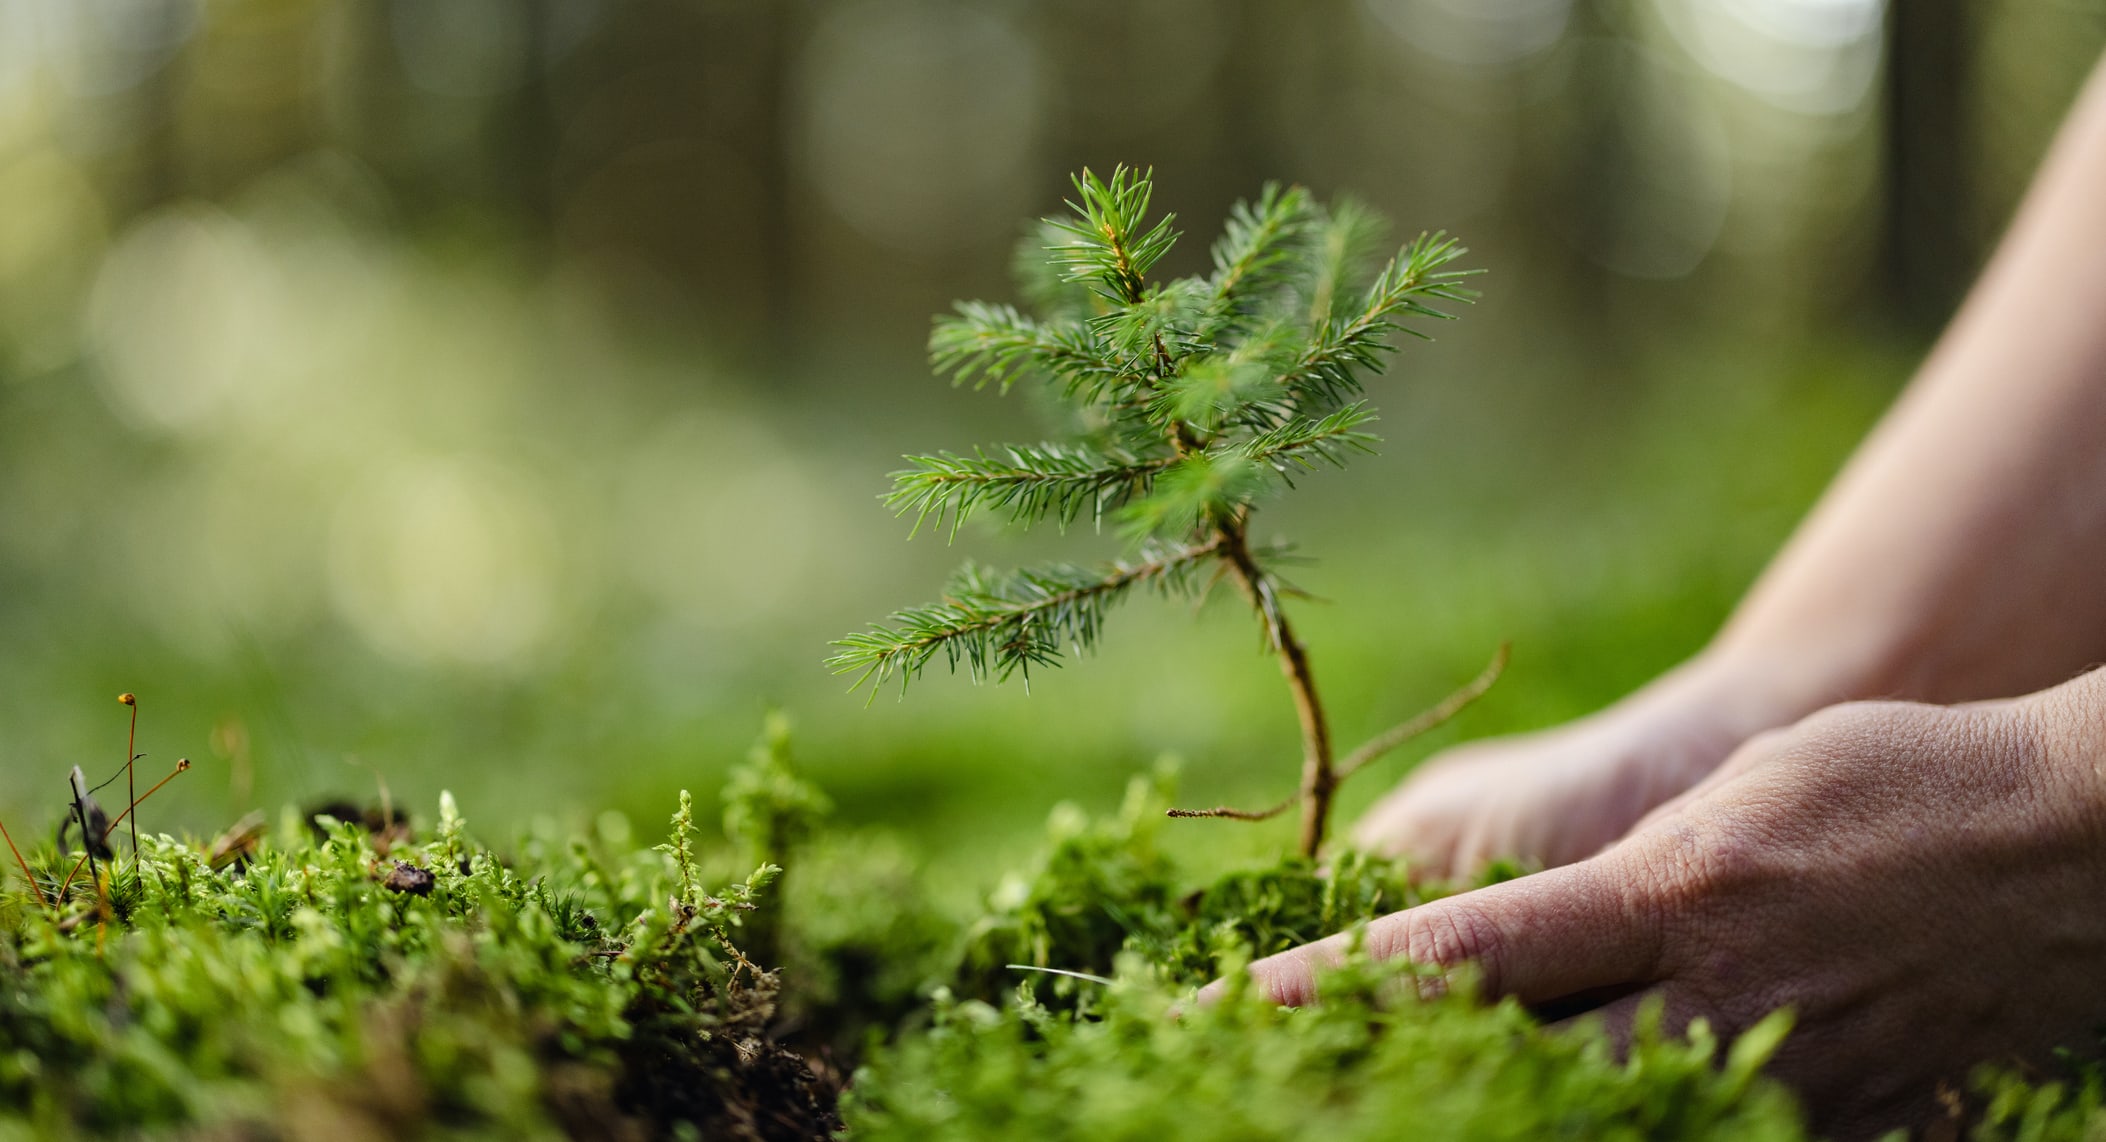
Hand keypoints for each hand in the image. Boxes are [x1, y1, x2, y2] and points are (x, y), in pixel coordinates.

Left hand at [1237, 668, 2105, 1137]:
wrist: (2082, 845)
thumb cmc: (1895, 784)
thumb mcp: (1735, 803)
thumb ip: (1620, 887)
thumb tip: (1515, 953)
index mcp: (1669, 897)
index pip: (1466, 957)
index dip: (1340, 991)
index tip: (1243, 1008)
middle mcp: (1712, 1005)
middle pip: (1515, 1078)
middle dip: (1402, 1090)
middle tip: (1295, 1093)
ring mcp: (1789, 1090)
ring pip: (1608, 1136)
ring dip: (1511, 1121)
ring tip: (1416, 1108)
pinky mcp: (1858, 1140)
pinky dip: (1651, 1137)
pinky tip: (1601, 1122)